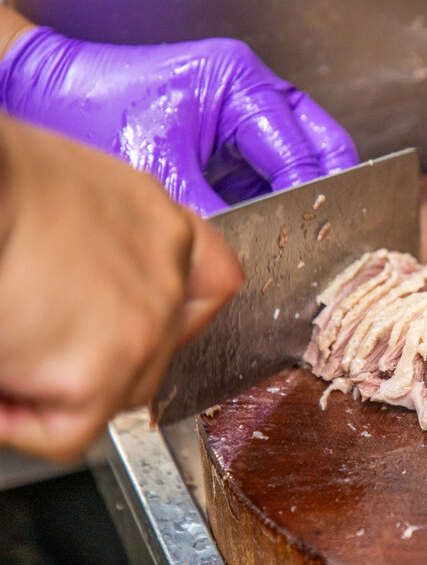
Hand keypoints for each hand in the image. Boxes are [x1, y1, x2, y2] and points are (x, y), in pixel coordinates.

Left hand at [0, 25, 357, 216]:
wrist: (45, 90)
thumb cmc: (94, 108)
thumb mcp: (161, 170)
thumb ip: (214, 214)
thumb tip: (246, 262)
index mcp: (241, 84)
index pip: (300, 149)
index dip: (310, 197)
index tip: (317, 235)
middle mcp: (249, 91)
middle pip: (316, 143)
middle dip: (322, 188)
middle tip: (328, 231)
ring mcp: (239, 111)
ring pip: (298, 156)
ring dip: (298, 194)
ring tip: (300, 232)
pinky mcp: (224, 133)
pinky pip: (266, 168)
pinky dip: (272, 196)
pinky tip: (267, 223)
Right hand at [0, 115, 243, 460]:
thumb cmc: (6, 186)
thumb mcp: (80, 191)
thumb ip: (113, 240)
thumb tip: (93, 281)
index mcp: (159, 224)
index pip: (213, 277)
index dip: (185, 304)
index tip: (149, 316)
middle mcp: (167, 274)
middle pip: (162, 346)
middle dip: (107, 355)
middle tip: (45, 341)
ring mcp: (146, 326)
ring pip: (119, 392)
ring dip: (63, 388)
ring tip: (11, 352)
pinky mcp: (104, 372)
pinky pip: (69, 431)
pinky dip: (24, 423)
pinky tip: (0, 388)